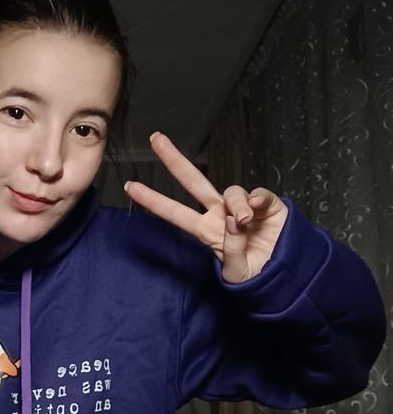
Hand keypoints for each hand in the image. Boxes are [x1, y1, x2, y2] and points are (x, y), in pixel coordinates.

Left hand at [124, 132, 288, 283]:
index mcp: (207, 231)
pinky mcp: (265, 204)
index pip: (175, 213)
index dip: (153, 201)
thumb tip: (235, 219)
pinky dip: (256, 199)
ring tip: (244, 222)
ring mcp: (242, 206)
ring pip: (230, 191)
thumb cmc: (255, 274)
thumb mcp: (237, 271)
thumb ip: (232, 248)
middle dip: (174, 160)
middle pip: (194, 182)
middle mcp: (220, 214)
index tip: (130, 187)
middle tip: (155, 138)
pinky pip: (258, 193)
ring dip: (236, 203)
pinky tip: (257, 209)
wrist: (284, 273)